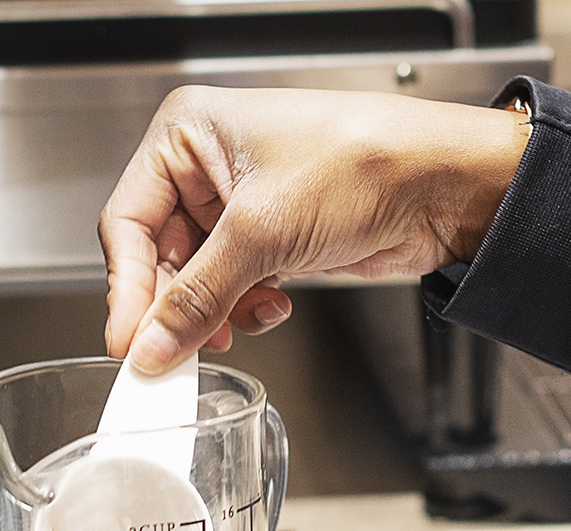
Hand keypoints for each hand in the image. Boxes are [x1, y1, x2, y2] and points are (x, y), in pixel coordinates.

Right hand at [99, 86, 530, 372]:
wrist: (441, 186)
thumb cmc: (363, 163)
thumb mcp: (262, 233)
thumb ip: (200, 296)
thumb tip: (154, 343)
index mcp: (189, 135)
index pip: (129, 221)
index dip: (128, 288)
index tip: (130, 343)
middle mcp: (210, 166)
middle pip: (163, 256)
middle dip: (176, 307)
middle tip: (174, 356)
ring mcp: (245, 205)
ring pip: (202, 278)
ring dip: (216, 312)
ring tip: (233, 332)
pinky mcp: (277, 237)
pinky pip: (238, 285)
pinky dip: (248, 308)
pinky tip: (273, 309)